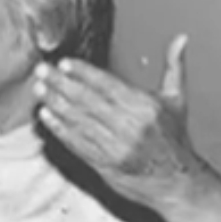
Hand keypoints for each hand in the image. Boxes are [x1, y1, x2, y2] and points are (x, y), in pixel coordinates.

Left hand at [34, 35, 218, 215]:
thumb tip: (180, 38)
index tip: (64, 63)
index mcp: (145, 108)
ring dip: (56, 104)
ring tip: (39, 90)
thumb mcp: (177, 101)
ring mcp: (116, 148)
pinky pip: (78, 144)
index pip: (108, 85)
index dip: (83, 73)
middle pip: (88, 101)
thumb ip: (173, 68)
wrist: (177, 183)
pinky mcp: (105, 165)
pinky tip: (47, 118)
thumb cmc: (174, 141)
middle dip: (61, 84)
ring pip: (80, 122)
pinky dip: (60, 130)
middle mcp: (130, 127)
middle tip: (42, 71)